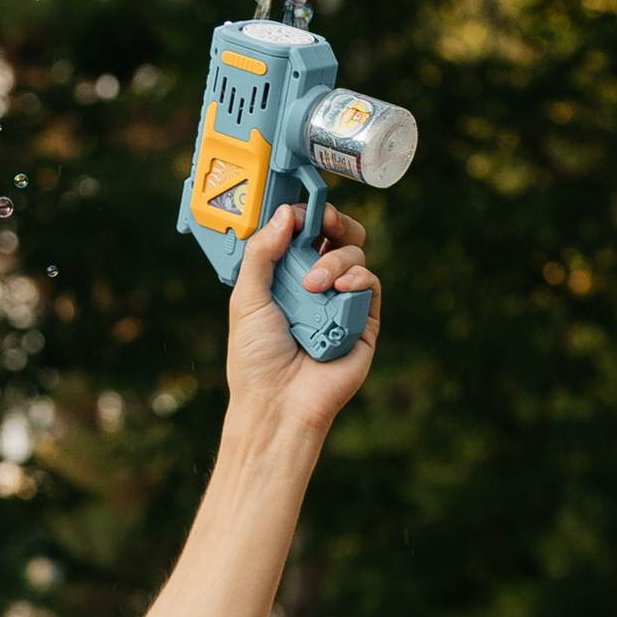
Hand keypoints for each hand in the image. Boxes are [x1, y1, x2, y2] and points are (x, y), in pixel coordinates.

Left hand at [226, 201, 381, 438]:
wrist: (277, 403)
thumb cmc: (256, 359)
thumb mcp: (246, 299)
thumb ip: (262, 253)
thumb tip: (286, 214)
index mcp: (285, 279)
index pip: (302, 235)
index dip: (304, 218)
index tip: (299, 212)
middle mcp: (315, 286)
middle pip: (337, 237)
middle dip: (334, 222)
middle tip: (325, 222)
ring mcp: (340, 302)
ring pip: (354, 256)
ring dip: (335, 260)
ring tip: (314, 285)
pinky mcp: (364, 321)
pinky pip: (370, 285)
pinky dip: (358, 278)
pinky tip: (340, 288)